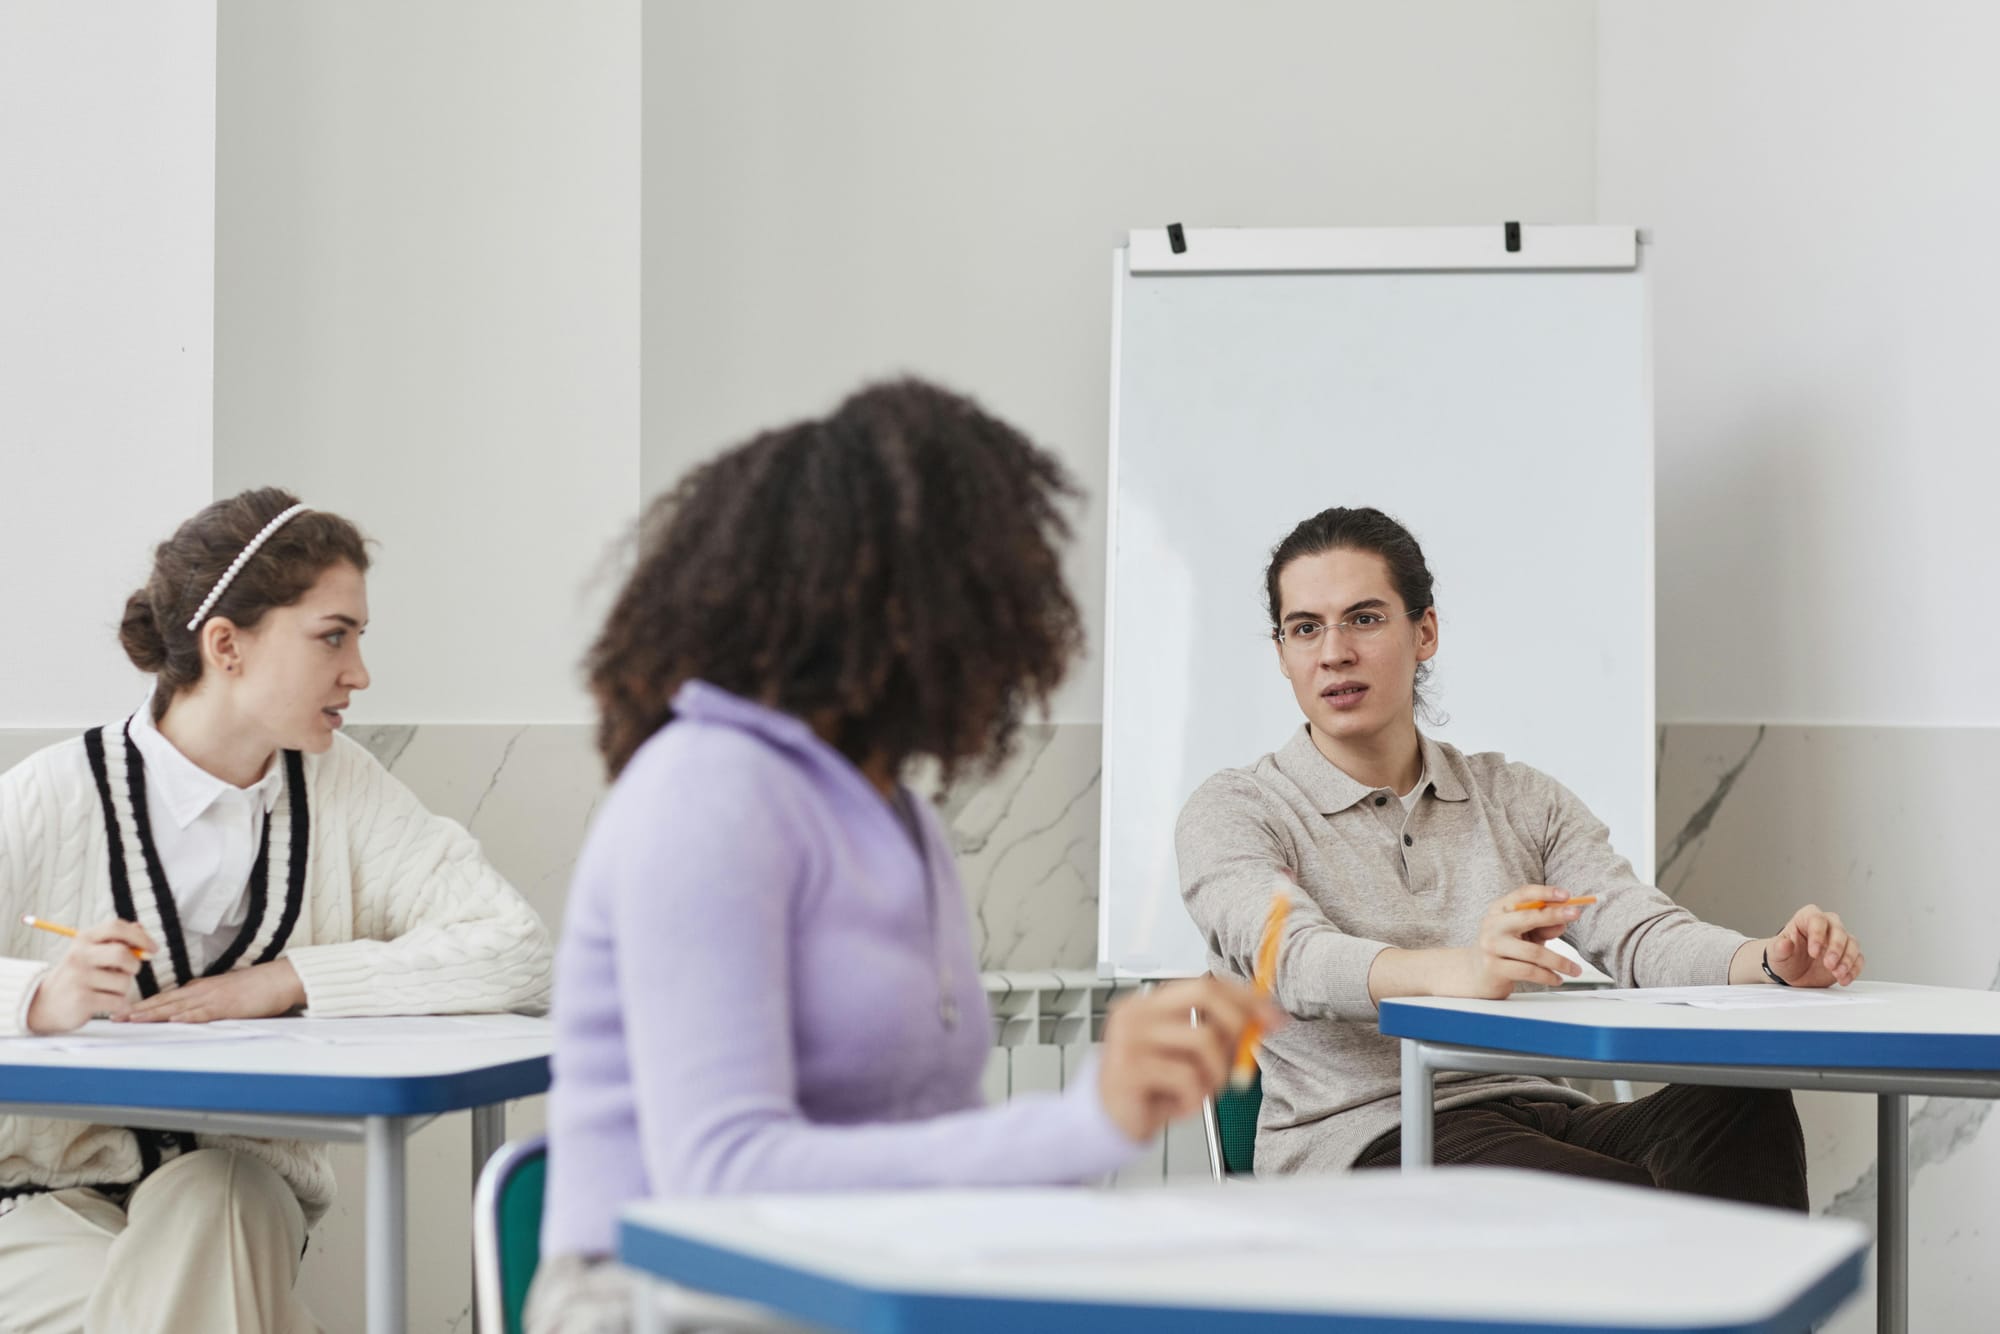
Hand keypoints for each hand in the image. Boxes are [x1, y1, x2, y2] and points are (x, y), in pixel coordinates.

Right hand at [24, 919, 156, 1033]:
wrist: (46, 1004)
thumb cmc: (78, 976)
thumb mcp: (92, 953)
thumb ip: (117, 940)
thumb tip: (141, 928)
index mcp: (83, 939)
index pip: (116, 927)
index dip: (140, 936)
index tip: (153, 949)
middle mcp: (79, 956)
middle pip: (122, 954)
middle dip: (134, 965)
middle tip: (130, 972)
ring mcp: (78, 978)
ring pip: (124, 981)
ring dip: (123, 989)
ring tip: (106, 990)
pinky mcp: (82, 1000)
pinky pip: (119, 1001)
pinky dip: (120, 1004)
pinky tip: (107, 1004)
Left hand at [123, 960, 305, 1023]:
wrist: (281, 978)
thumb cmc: (257, 986)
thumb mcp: (226, 992)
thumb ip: (206, 999)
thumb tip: (190, 1009)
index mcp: (201, 988)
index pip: (166, 998)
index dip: (144, 1005)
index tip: (124, 1012)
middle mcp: (202, 991)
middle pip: (165, 1002)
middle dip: (139, 1010)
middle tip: (115, 1016)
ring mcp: (214, 998)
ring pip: (178, 1007)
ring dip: (154, 1014)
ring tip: (133, 1019)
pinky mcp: (229, 1006)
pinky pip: (204, 1012)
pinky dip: (188, 1016)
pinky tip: (173, 1020)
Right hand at [1096, 976, 1286, 1143]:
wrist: (1107, 1124)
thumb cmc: (1150, 1091)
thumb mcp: (1189, 1058)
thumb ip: (1218, 1034)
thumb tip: (1263, 1020)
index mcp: (1150, 1004)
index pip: (1205, 983)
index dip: (1244, 997)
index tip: (1271, 1014)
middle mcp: (1137, 1012)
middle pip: (1204, 994)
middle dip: (1236, 1021)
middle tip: (1241, 1056)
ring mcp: (1130, 1037)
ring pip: (1203, 1040)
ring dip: (1215, 1075)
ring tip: (1200, 1091)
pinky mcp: (1129, 1067)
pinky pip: (1187, 1077)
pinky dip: (1194, 1098)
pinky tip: (1180, 1104)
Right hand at [1446, 886, 1586, 999]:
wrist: (1476, 974)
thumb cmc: (1505, 949)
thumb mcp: (1525, 934)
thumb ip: (1543, 927)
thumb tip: (1563, 922)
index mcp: (1499, 910)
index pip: (1522, 895)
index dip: (1545, 892)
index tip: (1566, 895)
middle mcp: (1492, 924)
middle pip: (1528, 917)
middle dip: (1554, 915)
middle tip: (1576, 914)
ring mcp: (1491, 946)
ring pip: (1533, 951)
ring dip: (1559, 961)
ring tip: (1574, 969)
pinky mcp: (1493, 968)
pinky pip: (1528, 971)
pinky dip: (1547, 976)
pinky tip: (1557, 979)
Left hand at [1765, 905, 1862, 987]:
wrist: (1792, 973)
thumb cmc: (1784, 958)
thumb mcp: (1775, 955)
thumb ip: (1779, 948)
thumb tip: (1784, 944)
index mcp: (1805, 919)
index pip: (1816, 918)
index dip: (1818, 934)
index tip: (1813, 952)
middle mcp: (1825, 927)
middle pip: (1838, 930)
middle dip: (1836, 948)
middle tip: (1829, 965)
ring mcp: (1838, 941)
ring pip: (1852, 943)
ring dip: (1847, 960)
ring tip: (1837, 974)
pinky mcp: (1847, 955)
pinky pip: (1858, 958)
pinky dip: (1854, 969)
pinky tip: (1844, 978)